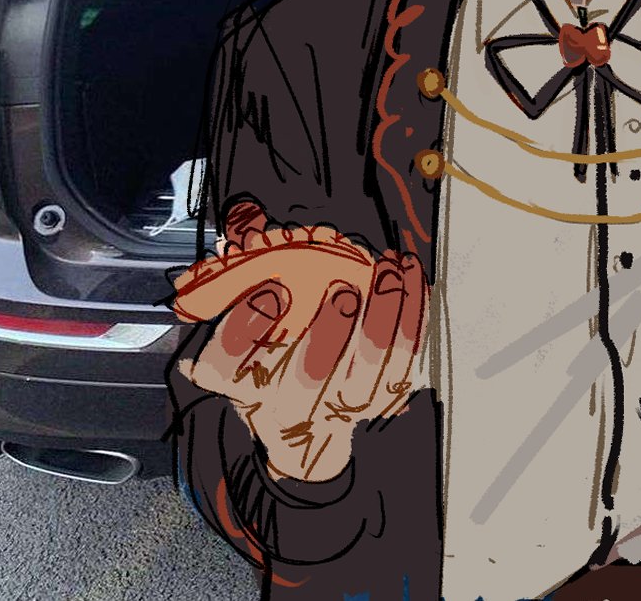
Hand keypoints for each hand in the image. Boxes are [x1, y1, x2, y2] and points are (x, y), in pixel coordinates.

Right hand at [174, 201, 427, 484]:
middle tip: (343, 291)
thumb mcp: (241, 322)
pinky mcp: (381, 396)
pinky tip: (408, 273)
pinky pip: (404, 355)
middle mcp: (287, 404)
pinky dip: (411, 310)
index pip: (229, 362)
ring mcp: (339, 405)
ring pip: (367, 368)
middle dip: (329, 334)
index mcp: (238, 381)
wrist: (302, 419)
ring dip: (381, 315)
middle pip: (308, 379)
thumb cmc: (268, 355)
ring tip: (386, 272)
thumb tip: (245, 222)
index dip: (248, 326)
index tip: (271, 290)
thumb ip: (238, 279)